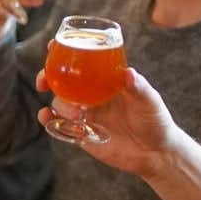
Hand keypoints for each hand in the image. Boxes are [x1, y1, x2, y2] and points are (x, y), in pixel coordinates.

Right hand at [36, 66, 178, 179]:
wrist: (155, 154)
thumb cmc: (156, 122)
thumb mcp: (150, 101)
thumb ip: (139, 87)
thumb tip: (128, 73)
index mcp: (106, 82)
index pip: (84, 62)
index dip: (67, 52)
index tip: (54, 45)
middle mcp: (92, 95)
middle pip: (63, 81)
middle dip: (48, 77)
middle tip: (44, 80)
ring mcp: (86, 114)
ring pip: (60, 102)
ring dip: (60, 104)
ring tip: (77, 114)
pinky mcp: (82, 134)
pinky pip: (59, 125)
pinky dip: (49, 120)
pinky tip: (47, 118)